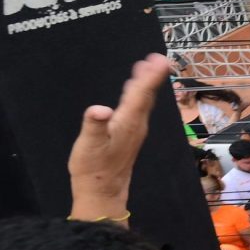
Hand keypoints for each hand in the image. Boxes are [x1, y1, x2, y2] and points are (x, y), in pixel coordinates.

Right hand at [68, 54, 170, 219]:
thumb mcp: (88, 145)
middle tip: (157, 58)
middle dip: (151, 77)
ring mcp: (134, 131)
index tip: (160, 60)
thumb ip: (94, 126)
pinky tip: (133, 93)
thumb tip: (99, 109)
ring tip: (146, 68)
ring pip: (142, 103)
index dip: (150, 76)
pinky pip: (137, 110)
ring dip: (145, 85)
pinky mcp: (129, 136)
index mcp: (128, 122)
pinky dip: (137, 96)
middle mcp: (135, 125)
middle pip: (145, 96)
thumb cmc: (93, 168)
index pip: (141, 94)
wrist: (102, 191)